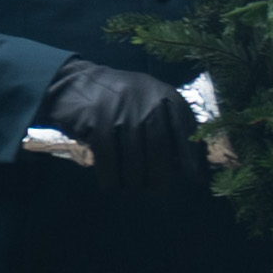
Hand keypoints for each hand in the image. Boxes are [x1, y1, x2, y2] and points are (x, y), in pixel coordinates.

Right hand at [41, 61, 200, 191]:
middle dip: (160, 175)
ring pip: (134, 155)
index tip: (196, 178)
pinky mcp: (97, 117)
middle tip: (157, 190)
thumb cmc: (121, 102)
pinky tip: (110, 185)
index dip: (192, 156)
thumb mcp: (150, 103)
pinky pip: (108, 156)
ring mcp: (121, 107)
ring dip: (133, 180)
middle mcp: (146, 98)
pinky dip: (110, 176)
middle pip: (160, 147)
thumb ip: (172, 128)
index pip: (185, 128)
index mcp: (164, 95)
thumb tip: (195, 168)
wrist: (75, 82)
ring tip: (132, 188)